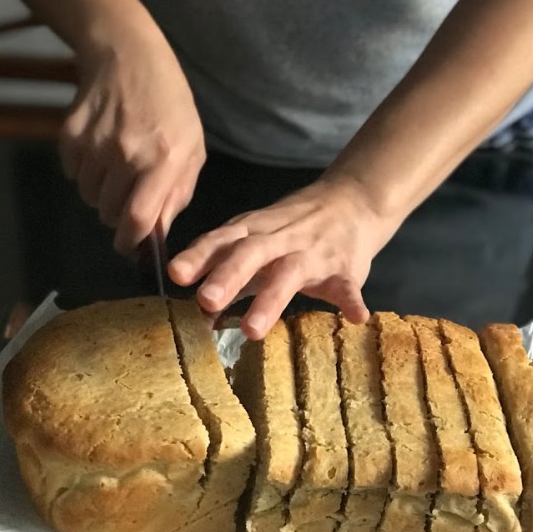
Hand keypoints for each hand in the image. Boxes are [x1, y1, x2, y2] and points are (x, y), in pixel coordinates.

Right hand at [59, 29, 205, 254]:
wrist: (129, 57)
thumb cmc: (170, 106)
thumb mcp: (191, 148)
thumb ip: (177, 193)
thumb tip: (158, 232)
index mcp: (164, 160)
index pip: (139, 218)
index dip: (130, 242)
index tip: (129, 246)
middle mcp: (127, 154)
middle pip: (109, 212)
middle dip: (117, 215)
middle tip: (128, 196)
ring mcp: (96, 144)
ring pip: (88, 196)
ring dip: (100, 193)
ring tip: (117, 167)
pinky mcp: (70, 135)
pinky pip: (72, 174)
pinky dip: (84, 171)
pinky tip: (100, 148)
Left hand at [168, 176, 396, 339]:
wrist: (352, 201)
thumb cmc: (292, 229)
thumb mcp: (256, 241)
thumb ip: (229, 272)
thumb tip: (197, 312)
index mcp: (253, 230)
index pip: (222, 239)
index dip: (199, 255)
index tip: (176, 273)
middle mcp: (279, 238)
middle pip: (250, 252)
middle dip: (227, 275)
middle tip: (205, 301)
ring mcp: (313, 252)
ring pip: (289, 273)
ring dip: (270, 300)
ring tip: (252, 330)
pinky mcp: (344, 268)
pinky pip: (346, 285)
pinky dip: (351, 300)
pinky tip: (355, 317)